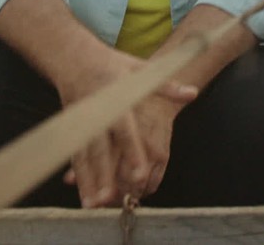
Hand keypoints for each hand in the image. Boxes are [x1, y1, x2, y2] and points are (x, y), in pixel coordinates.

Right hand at [57, 50, 196, 206]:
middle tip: (111, 198)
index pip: (125, 131)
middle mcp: (96, 114)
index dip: (132, 153)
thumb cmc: (111, 64)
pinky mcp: (71, 129)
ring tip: (92, 205)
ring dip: (87, 181)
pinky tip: (82, 195)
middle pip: (100, 149)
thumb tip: (192, 92)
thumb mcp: (140, 68)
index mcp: (114, 100)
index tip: (140, 174)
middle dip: (104, 174)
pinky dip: (77, 177)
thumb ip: (166, 85)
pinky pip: (74, 156)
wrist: (73, 57)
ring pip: (83, 157)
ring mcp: (80, 123)